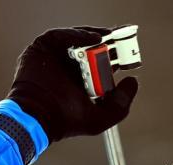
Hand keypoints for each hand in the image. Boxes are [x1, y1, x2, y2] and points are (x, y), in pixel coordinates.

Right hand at [7, 26, 139, 142]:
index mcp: (82, 81)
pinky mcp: (42, 48)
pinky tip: (94, 39)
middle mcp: (69, 68)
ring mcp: (56, 57)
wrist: (40, 117)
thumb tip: (133, 82)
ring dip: (95, 36)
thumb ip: (121, 104)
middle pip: (90, 48)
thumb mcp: (101, 117)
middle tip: (122, 38)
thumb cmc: (66, 121)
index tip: (128, 55)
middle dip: (108, 43)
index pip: (101, 63)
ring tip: (109, 38)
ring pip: (77, 39)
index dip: (115, 58)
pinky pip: (62, 35)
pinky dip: (78, 34)